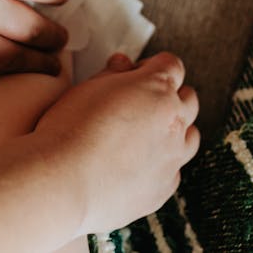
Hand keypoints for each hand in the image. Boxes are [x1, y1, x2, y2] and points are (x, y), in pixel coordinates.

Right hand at [35, 53, 200, 235]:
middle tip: (140, 102)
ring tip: (144, 134)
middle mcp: (172, 121)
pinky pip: (174, 169)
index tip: (137, 73)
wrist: (63, 181)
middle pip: (188, 98)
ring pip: (190, 135)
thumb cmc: (69, 131)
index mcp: (156, 88)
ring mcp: (172, 157)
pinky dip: (161, 163)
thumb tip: (123, 66)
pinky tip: (135, 164)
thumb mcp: (87, 86)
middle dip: (169, 95)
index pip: (172, 66)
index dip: (153, 66)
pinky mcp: (164, 187)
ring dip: (174, 129)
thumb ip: (113, 72)